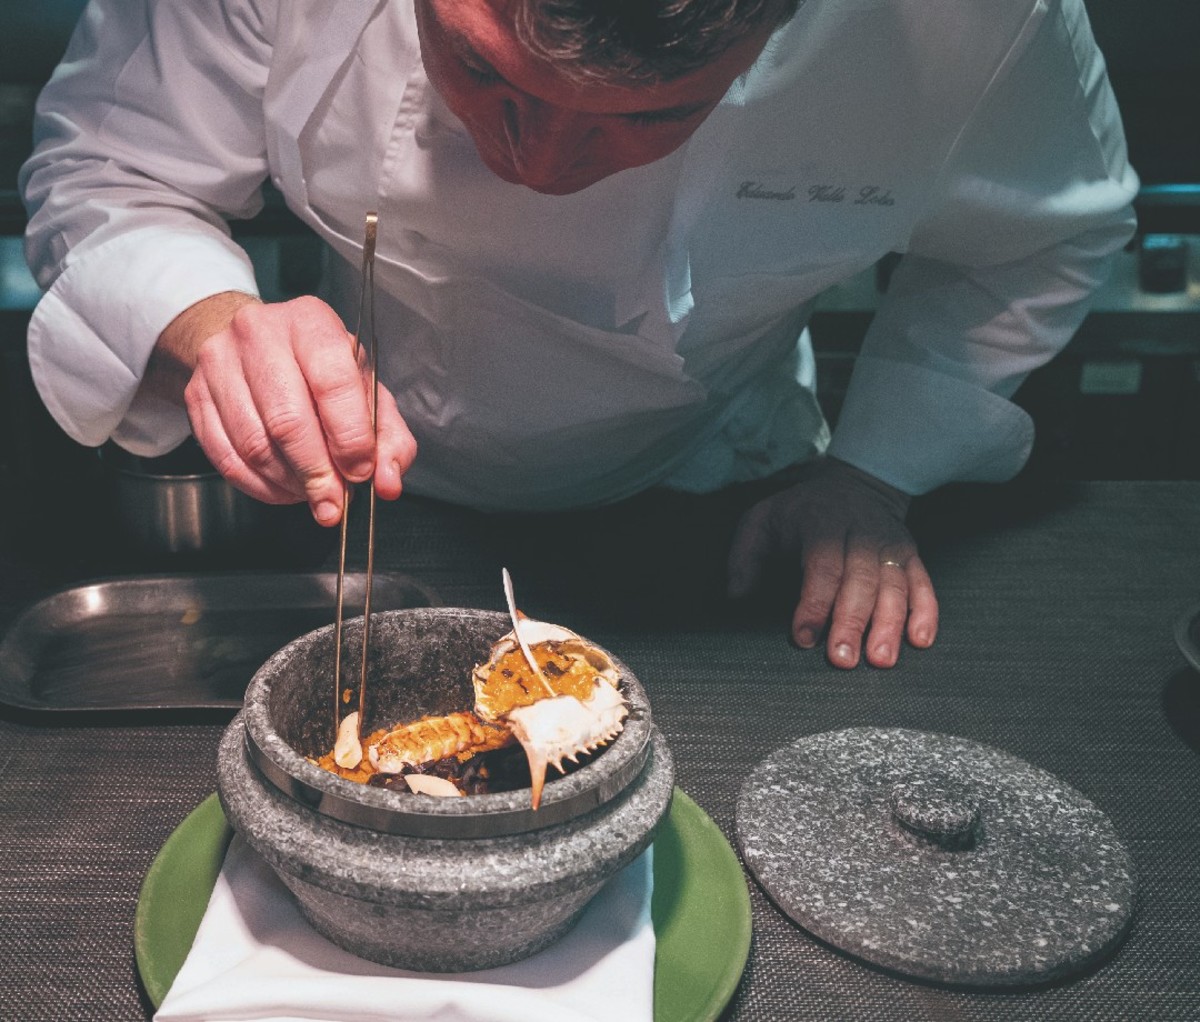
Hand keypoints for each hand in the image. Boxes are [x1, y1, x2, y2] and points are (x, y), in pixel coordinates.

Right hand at [152, 292, 416, 524]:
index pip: (332, 384)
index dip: (350, 438)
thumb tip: (388, 481)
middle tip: (334, 501)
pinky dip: (260, 486)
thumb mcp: (365, 389)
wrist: (255, 344)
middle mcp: (260, 333)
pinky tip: (283, 488)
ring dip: (289, 483)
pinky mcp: (196, 394)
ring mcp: (220, 363)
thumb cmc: (318, 368)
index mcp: (311, 322)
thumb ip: (388, 436)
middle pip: (287, 421)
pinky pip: (226, 457)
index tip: (360, 471)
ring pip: (254, 445)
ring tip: (311, 492)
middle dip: (317, 473)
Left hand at [726, 458, 937, 667]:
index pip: (821, 567)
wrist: (858, 485)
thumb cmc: (803, 513)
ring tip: (881, 660)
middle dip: (851, 622)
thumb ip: (745, 556)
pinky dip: (925, 613)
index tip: (803, 637)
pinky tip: (920, 639)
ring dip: (889, 625)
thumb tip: (736, 595)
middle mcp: (861, 535)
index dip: (814, 603)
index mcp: (822, 525)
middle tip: (843, 659)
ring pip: (894, 587)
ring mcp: (890, 548)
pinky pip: (923, 585)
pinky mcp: (911, 558)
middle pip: (860, 581)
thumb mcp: (764, 520)